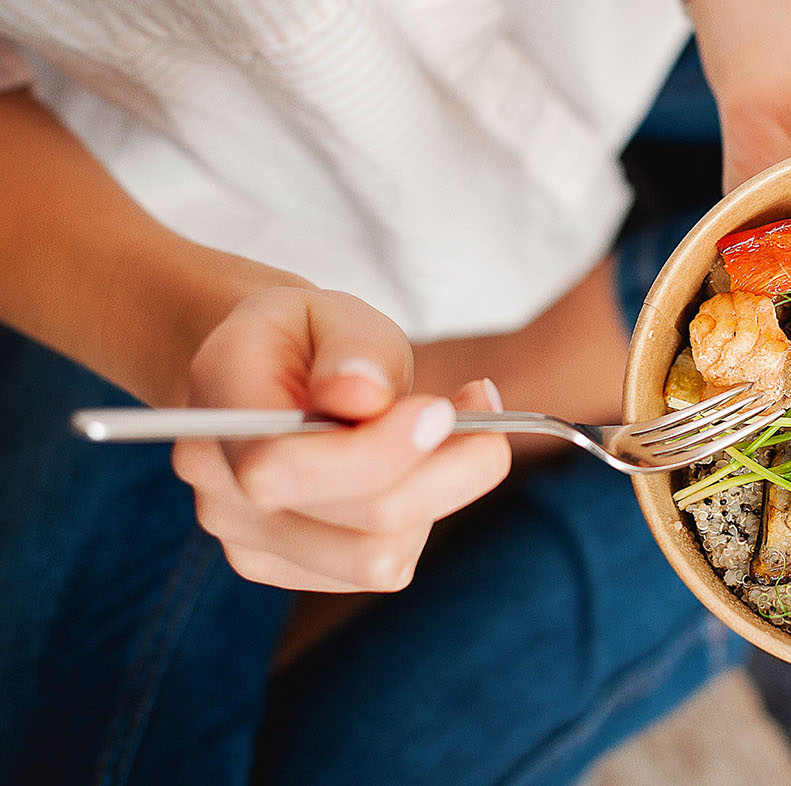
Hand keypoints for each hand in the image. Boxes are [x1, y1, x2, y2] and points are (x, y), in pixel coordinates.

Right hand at [171, 287, 510, 590]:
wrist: (267, 373)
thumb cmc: (311, 339)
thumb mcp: (336, 311)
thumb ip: (354, 348)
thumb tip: (361, 395)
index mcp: (217, 408)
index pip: (281, 468)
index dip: (376, 452)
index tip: (440, 409)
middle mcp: (218, 489)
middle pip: (356, 526)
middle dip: (444, 470)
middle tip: (481, 405)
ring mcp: (248, 541)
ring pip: (380, 559)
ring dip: (440, 495)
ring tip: (453, 429)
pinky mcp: (289, 570)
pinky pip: (382, 567)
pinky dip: (421, 518)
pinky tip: (421, 465)